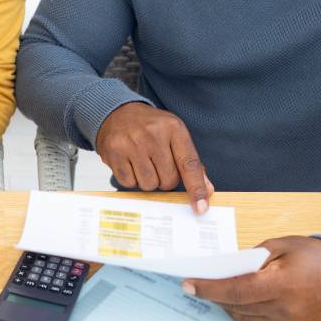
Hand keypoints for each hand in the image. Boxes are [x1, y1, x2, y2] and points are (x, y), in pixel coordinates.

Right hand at [96, 102, 212, 212]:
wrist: (118, 112)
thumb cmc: (151, 128)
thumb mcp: (175, 136)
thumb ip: (192, 163)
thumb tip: (206, 191)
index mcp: (174, 128)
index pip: (189, 164)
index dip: (196, 188)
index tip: (201, 207)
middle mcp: (152, 134)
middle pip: (168, 181)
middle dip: (165, 179)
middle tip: (158, 164)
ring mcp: (131, 143)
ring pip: (148, 185)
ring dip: (148, 181)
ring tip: (143, 163)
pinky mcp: (113, 152)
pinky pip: (128, 183)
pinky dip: (131, 179)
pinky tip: (130, 163)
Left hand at [181, 236, 320, 320]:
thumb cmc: (312, 255)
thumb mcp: (279, 245)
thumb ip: (250, 258)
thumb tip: (223, 270)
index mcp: (282, 284)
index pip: (236, 290)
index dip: (209, 288)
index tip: (188, 284)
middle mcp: (285, 308)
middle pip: (236, 305)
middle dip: (215, 294)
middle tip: (199, 282)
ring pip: (243, 317)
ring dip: (229, 305)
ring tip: (221, 289)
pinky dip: (244, 313)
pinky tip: (242, 301)